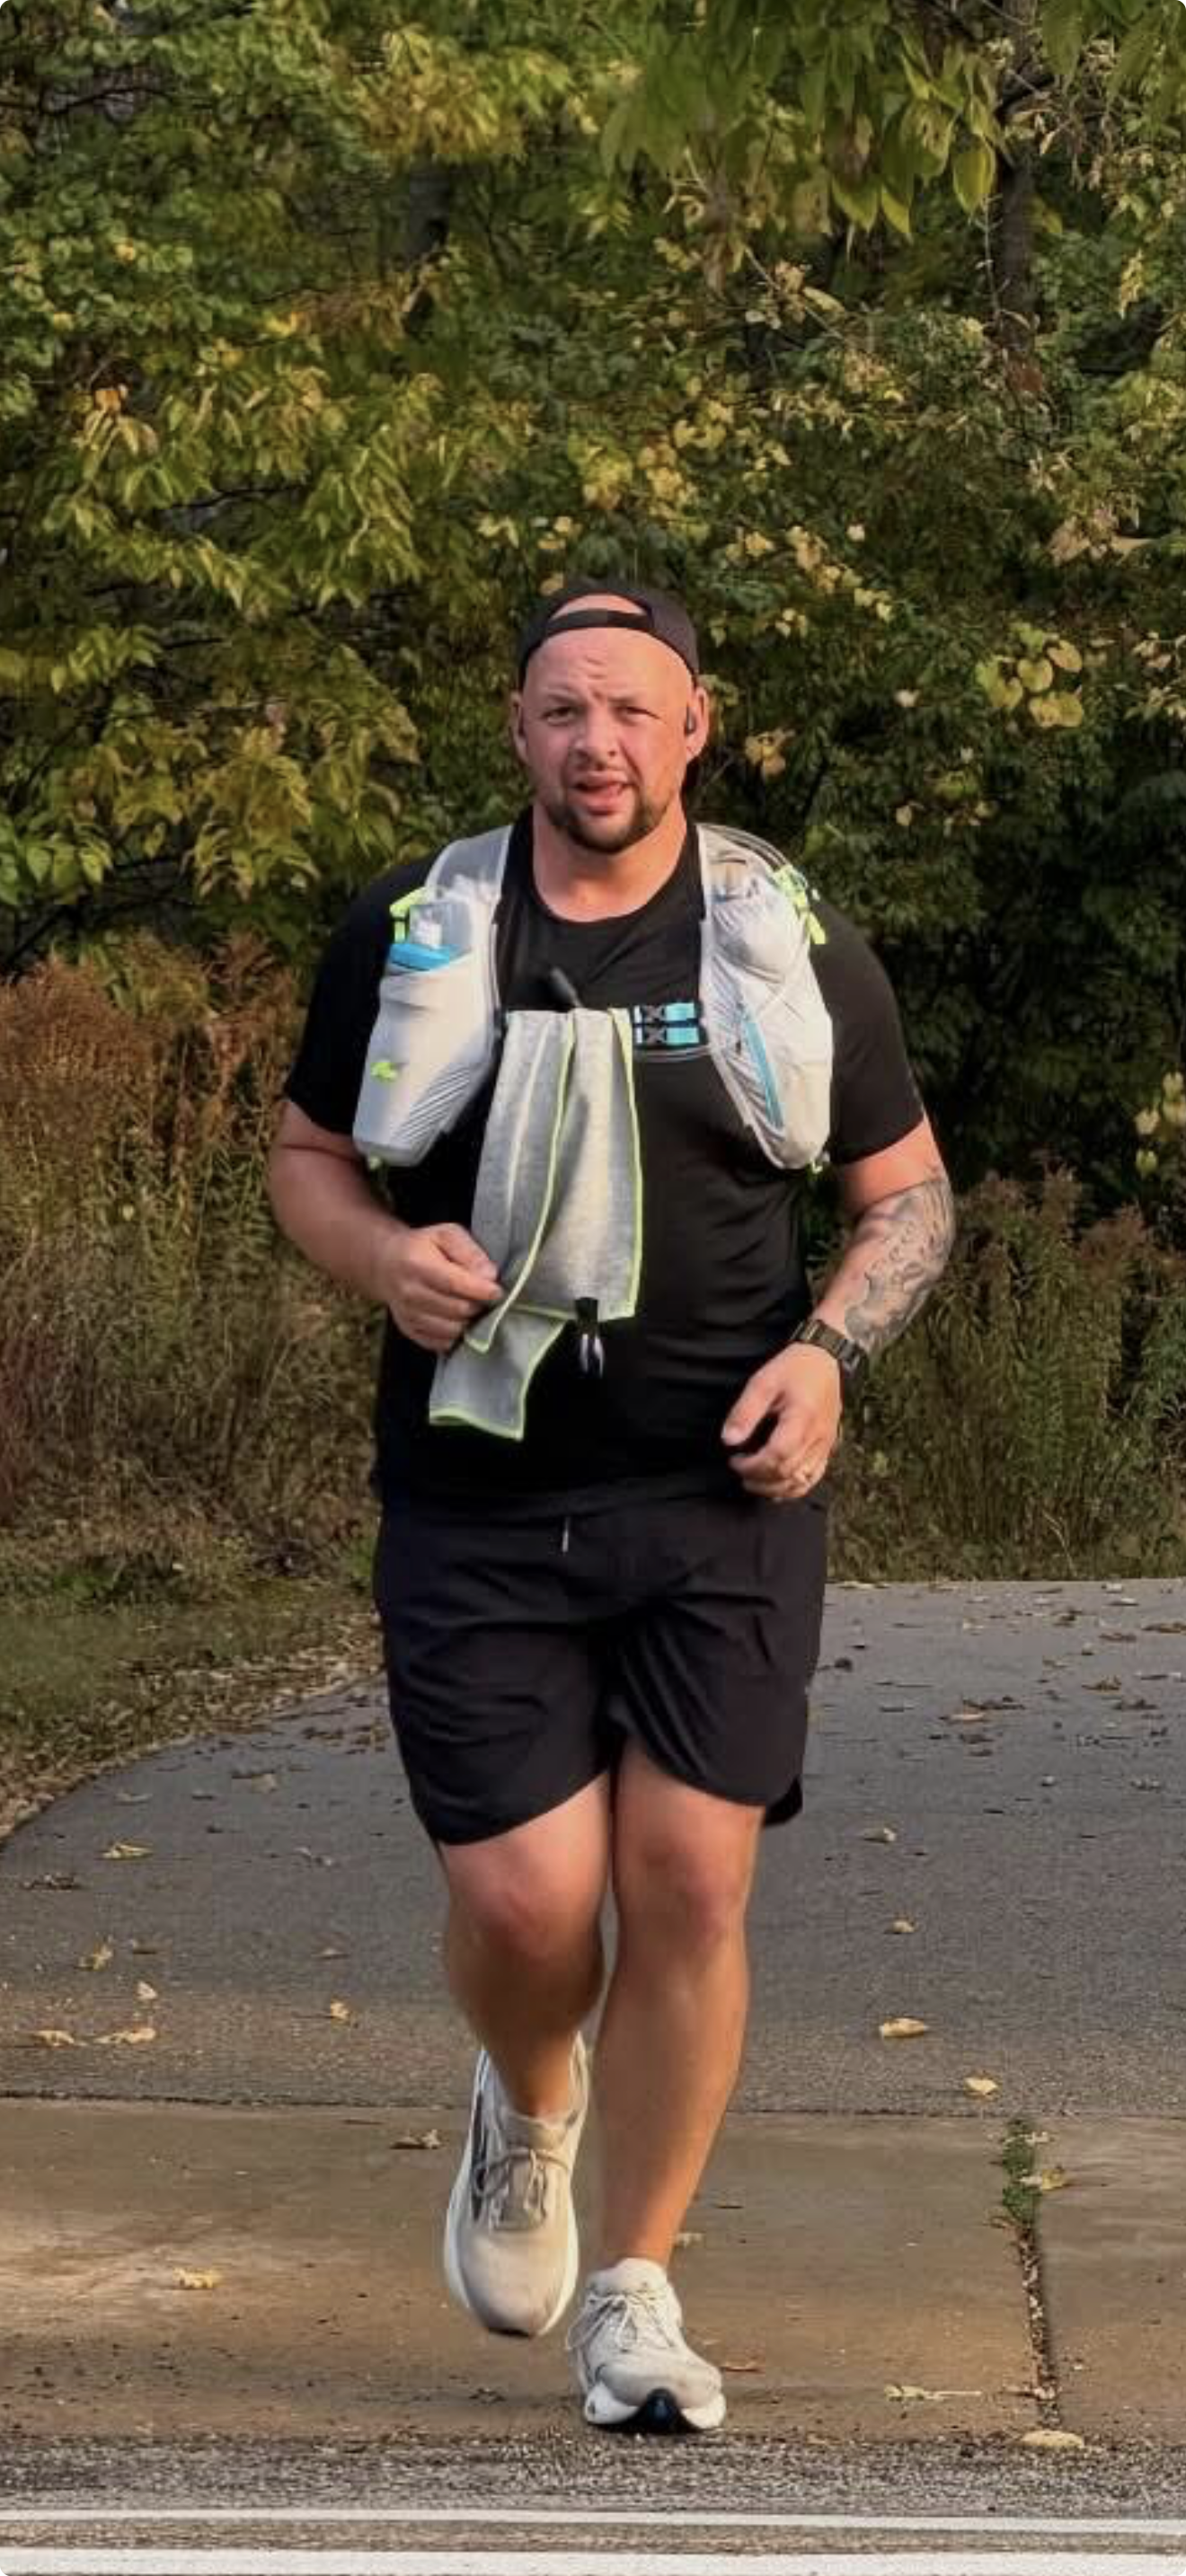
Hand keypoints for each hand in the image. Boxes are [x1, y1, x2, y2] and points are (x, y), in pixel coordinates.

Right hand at [381, 1222, 501, 1352]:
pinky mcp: (409, 1330)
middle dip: (478, 1305)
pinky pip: (441, 1343)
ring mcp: (407, 1314)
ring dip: (469, 1322)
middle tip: (485, 1298)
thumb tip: (489, 1275)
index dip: (480, 1290)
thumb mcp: (447, 1235)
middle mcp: (409, 1292)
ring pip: (452, 1330)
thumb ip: (470, 1252)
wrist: (387, 1264)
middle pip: (457, 1309)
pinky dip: (456, 1334)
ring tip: (472, 1307)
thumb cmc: (423, 1246)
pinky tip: (459, 1319)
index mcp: (417, 1264)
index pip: (455, 1284)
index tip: (497, 1291)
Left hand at [721, 1343, 841, 1500]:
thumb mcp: (762, 1382)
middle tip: (739, 1469)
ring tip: (753, 1481)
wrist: (824, 1361)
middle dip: (759, 1479)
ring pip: (802, 1481)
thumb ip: (745, 1412)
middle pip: (788, 1473)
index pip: (778, 1456)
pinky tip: (776, 1486)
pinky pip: (814, 1477)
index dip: (752, 1466)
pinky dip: (794, 1487)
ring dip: (775, 1488)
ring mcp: (825, 1445)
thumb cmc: (793, 1369)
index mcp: (802, 1418)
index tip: (734, 1460)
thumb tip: (729, 1440)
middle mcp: (818, 1436)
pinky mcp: (828, 1448)